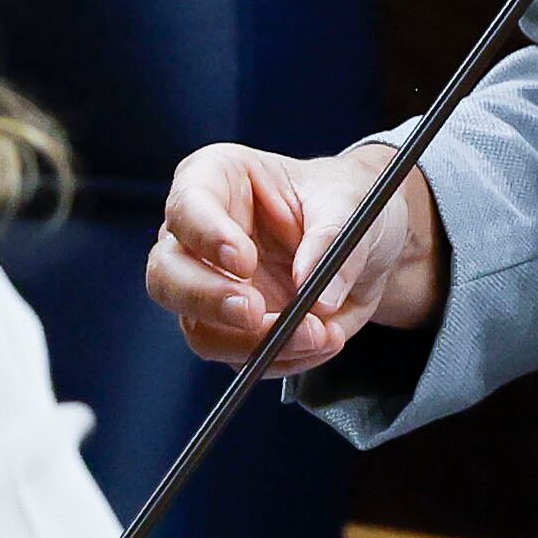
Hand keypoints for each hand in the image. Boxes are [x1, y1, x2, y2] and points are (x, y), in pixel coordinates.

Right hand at [144, 143, 446, 374]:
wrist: (370, 244)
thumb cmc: (347, 202)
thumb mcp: (351, 203)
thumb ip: (332, 240)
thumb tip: (316, 296)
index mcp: (218, 179)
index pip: (187, 205)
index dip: (206, 235)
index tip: (243, 261)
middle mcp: (200, 237)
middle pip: (166, 275)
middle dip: (208, 299)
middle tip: (255, 312)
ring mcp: (211, 288)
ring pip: (199, 329)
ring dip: (255, 342)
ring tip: (318, 332)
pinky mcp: (233, 330)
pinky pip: (241, 357)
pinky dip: (284, 357)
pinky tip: (325, 338)